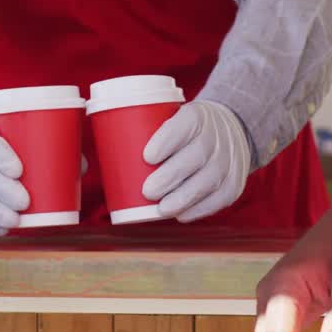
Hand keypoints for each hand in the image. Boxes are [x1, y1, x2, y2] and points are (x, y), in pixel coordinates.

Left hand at [142, 100, 251, 221]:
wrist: (231, 131)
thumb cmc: (185, 130)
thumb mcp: (173, 116)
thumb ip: (144, 130)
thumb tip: (96, 153)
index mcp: (197, 116)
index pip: (184, 125)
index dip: (167, 140)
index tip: (147, 156)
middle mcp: (216, 137)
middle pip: (195, 156)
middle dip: (171, 176)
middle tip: (147, 190)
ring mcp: (229, 161)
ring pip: (208, 180)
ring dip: (184, 197)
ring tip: (162, 209)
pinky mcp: (235, 183)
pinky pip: (219, 198)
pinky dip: (200, 208)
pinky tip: (182, 215)